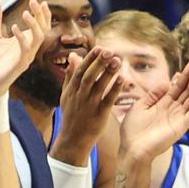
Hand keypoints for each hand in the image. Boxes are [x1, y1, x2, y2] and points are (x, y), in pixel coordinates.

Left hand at [0, 0, 50, 97]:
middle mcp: (29, 48)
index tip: (39, 1)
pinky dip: (21, 37)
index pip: (40, 26)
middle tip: (34, 1)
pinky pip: (25, 49)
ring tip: (25, 13)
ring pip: (38, 38)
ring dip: (34, 25)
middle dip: (40, 15)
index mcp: (25, 42)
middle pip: (43, 29)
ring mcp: (25, 56)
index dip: (42, 14)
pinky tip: (14, 27)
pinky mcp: (19, 64)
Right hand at [51, 47, 122, 162]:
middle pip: (89, 76)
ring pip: (98, 87)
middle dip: (98, 63)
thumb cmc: (72, 115)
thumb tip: (74, 56)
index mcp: (72, 90)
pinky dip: (114, 90)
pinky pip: (107, 101)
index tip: (100, 48)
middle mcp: (79, 96)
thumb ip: (71, 75)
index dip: (90, 59)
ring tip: (117, 60)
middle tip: (109, 51)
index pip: (80, 71)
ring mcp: (89, 106)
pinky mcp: (99, 116)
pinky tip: (121, 79)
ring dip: (108, 73)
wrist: (73, 140)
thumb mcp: (66, 95)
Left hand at [117, 57, 188, 162]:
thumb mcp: (139, 107)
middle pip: (187, 89)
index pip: (177, 86)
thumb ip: (153, 95)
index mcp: (163, 104)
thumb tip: (166, 83)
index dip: (185, 74)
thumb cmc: (132, 131)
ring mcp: (179, 117)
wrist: (132, 150)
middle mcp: (173, 109)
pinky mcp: (182, 126)